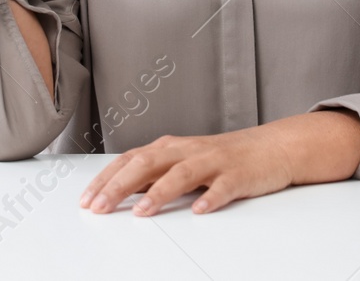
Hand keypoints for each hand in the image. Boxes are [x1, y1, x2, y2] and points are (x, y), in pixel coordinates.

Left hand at [78, 112, 359, 215]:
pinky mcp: (238, 175)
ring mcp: (214, 161)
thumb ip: (154, 174)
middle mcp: (188, 150)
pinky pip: (223, 187)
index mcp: (171, 148)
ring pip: (181, 173)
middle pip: (147, 163)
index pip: (130, 160)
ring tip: (141, 211)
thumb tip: (118, 190)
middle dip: (120, 186)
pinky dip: (211, 198)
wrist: (273, 147)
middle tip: (100, 207)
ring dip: (159, 192)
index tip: (87, 199)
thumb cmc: (224, 157)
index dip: (106, 179)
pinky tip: (199, 211)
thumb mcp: (183, 162)